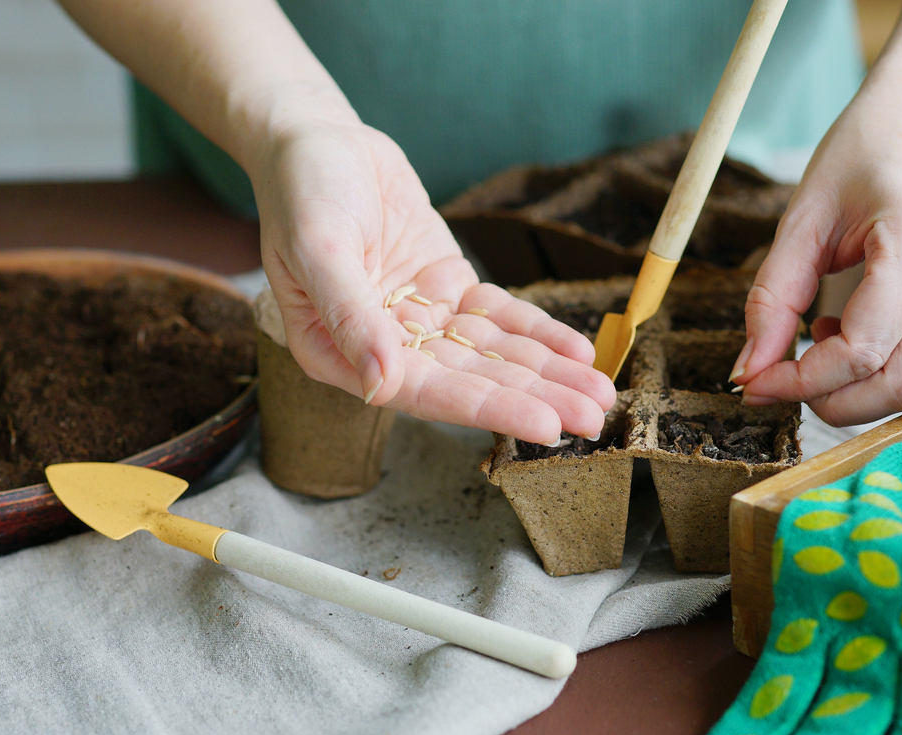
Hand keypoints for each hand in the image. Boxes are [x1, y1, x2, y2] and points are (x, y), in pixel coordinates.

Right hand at [248, 104, 615, 443]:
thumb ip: (349, 316)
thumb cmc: (300, 193)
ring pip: (493, 355)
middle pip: (471, 380)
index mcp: (339, 355)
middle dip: (535, 398)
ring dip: (547, 374)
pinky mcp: (449, 289)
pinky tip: (578, 352)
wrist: (317, 142)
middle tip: (593, 419)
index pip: (425, 391)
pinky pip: (500, 317)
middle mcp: (384, 349)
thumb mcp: (316, 247)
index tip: (544, 425)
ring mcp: (421, 320)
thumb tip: (380, 385)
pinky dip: (539, 333)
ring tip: (600, 395)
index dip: (488, 408)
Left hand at [731, 84, 901, 425]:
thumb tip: (748, 371)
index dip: (800, 380)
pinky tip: (847, 330)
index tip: (754, 382)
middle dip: (833, 402)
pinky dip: (879, 370)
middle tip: (779, 380)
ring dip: (857, 390)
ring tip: (818, 340)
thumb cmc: (868, 149)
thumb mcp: (802, 216)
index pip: (862, 351)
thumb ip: (772, 299)